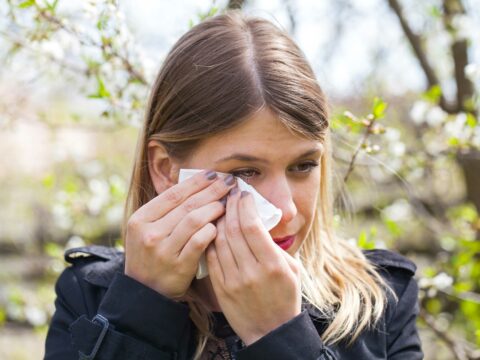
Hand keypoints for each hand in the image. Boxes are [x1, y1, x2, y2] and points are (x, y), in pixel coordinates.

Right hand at [124, 170, 235, 299]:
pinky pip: (199, 242)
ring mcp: (163, 251)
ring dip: (214, 209)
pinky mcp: (177, 267)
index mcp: (141, 219)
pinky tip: (220, 226)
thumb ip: (167, 210)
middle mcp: (149, 233)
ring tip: (227, 203)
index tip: (213, 174)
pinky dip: (211, 231)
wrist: (145, 293)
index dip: (196, 182)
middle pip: (187, 204)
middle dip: (211, 191)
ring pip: (194, 220)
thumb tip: (198, 185)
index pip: (173, 193)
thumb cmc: (151, 255)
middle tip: (228, 183)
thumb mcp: (148, 230)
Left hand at [206, 188, 301, 345]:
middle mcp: (252, 271)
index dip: (245, 206)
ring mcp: (234, 280)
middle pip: (234, 230)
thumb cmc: (286, 297)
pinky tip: (213, 228)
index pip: (253, 226)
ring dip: (218, 220)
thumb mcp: (292, 270)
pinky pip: (211, 257)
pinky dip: (211, 239)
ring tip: (220, 207)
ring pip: (219, 241)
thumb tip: (258, 222)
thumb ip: (275, 247)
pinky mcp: (221, 288)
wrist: (270, 332)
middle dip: (230, 207)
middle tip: (229, 194)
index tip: (244, 194)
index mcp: (273, 265)